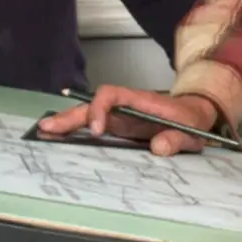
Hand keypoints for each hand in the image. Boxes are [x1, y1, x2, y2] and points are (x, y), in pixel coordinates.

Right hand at [38, 87, 219, 156]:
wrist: (196, 116)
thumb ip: (178, 138)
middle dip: (71, 116)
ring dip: (68, 122)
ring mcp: (120, 116)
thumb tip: (158, 147)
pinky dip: (77, 131)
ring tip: (44, 132)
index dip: (100, 109)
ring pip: (89, 114)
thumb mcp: (192, 130)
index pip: (112, 94)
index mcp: (141, 101)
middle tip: (48, 129)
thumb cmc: (193, 120)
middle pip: (93, 104)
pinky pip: (95, 126)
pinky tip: (60, 138)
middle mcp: (126, 106)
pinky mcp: (119, 127)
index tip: (98, 130)